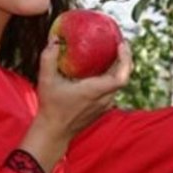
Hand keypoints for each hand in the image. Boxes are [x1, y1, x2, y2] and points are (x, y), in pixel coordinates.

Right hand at [19, 37, 131, 172]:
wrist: (54, 132)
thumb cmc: (51, 108)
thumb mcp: (46, 81)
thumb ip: (48, 58)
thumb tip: (54, 40)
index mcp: (94, 91)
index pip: (121, 77)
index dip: (126, 59)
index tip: (121, 44)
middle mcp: (104, 99)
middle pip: (123, 75)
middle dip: (124, 57)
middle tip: (118, 41)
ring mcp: (105, 104)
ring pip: (118, 82)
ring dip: (119, 66)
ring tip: (112, 50)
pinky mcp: (102, 107)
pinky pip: (112, 88)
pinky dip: (112, 75)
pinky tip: (102, 67)